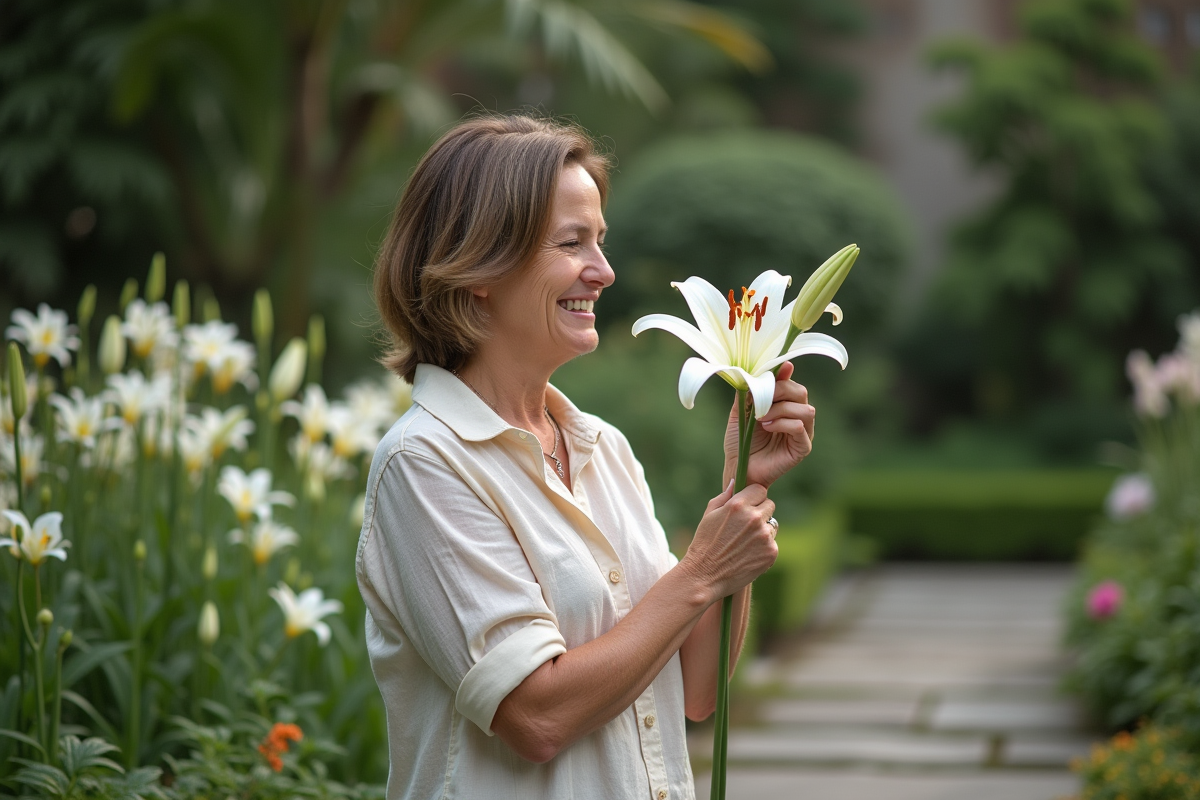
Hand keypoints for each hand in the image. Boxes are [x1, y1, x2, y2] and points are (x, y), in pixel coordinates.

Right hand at [682, 482, 776, 601]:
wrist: (704, 576)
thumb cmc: (704, 544)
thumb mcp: (709, 515)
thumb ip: (725, 496)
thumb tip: (735, 481)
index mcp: (738, 505)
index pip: (760, 490)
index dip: (754, 497)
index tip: (748, 505)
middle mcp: (754, 518)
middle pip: (769, 505)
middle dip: (760, 512)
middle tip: (745, 527)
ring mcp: (764, 536)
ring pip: (772, 525)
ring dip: (762, 531)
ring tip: (744, 543)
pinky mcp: (771, 552)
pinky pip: (772, 543)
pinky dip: (763, 548)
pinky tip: (748, 555)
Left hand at [722, 361, 814, 489]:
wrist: (737, 467)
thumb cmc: (740, 441)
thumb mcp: (742, 410)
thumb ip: (753, 391)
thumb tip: (763, 370)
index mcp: (786, 406)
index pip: (791, 384)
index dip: (782, 377)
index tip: (768, 374)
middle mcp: (798, 417)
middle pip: (801, 393)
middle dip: (779, 391)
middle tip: (760, 400)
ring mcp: (803, 433)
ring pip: (805, 409)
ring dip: (780, 409)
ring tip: (761, 418)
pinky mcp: (802, 447)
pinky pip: (800, 427)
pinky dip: (782, 423)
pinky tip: (767, 427)